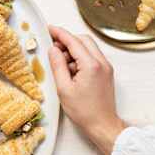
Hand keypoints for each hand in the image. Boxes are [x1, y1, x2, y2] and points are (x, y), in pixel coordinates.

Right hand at [48, 26, 126, 154]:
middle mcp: (102, 63)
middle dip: (67, 41)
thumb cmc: (83, 111)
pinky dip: (79, 58)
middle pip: (83, 41)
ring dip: (73, 50)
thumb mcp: (64, 88)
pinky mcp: (105, 72)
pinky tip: (70, 70)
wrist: (102, 125)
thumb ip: (57, 65)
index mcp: (91, 65)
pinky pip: (91, 57)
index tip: (49, 29)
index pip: (74, 41)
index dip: (59, 33)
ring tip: (60, 64)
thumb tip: (53, 49)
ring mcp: (106, 67)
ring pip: (87, 48)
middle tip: (53, 47)